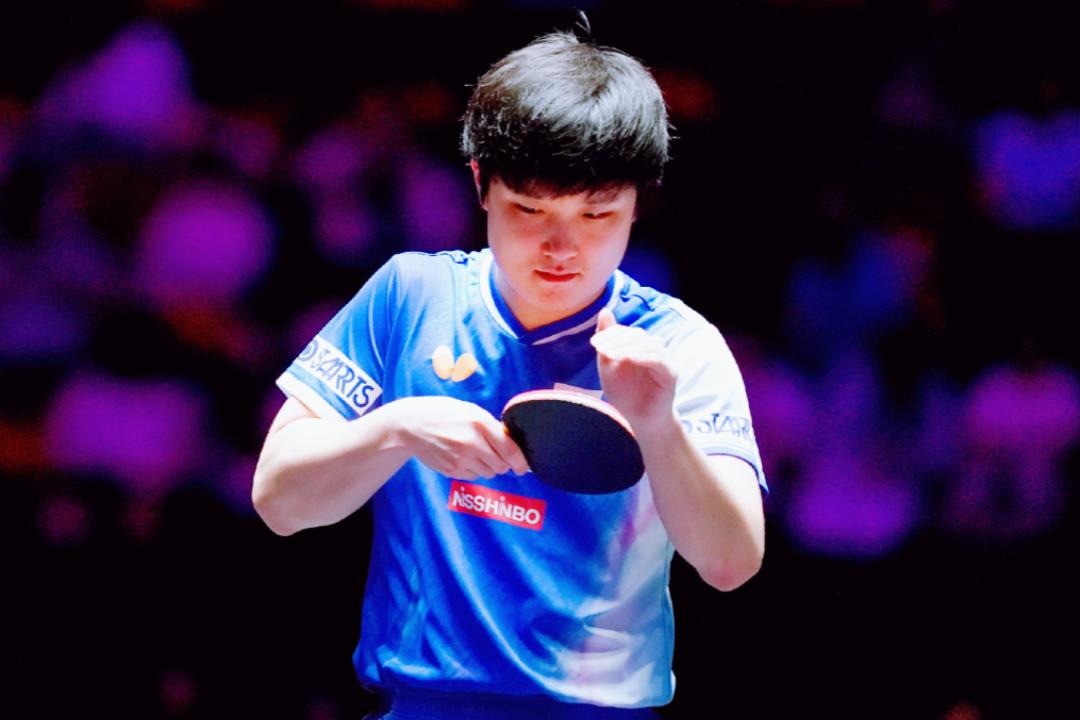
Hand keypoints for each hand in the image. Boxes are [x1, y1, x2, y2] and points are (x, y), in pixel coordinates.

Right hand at [391, 396, 529, 479]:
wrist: (411, 424)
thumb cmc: (445, 414)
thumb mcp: (471, 411)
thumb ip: (492, 427)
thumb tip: (512, 446)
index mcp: (480, 423)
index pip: (510, 450)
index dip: (520, 462)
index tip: (523, 467)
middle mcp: (472, 443)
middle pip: (501, 466)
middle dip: (502, 463)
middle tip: (494, 454)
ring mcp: (460, 459)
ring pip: (488, 473)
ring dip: (487, 466)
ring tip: (474, 452)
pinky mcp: (451, 470)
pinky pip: (473, 476)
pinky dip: (473, 470)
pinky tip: (461, 456)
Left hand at [590, 309, 677, 434]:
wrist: (639, 419)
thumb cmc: (625, 393)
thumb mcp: (609, 365)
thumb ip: (607, 340)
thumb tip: (605, 310)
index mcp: (640, 345)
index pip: (627, 332)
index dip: (610, 333)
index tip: (594, 343)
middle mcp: (654, 349)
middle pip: (637, 335)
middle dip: (616, 340)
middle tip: (600, 348)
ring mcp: (664, 360)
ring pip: (648, 344)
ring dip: (627, 347)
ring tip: (610, 355)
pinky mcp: (670, 373)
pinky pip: (658, 360)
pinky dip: (642, 357)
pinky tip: (628, 359)